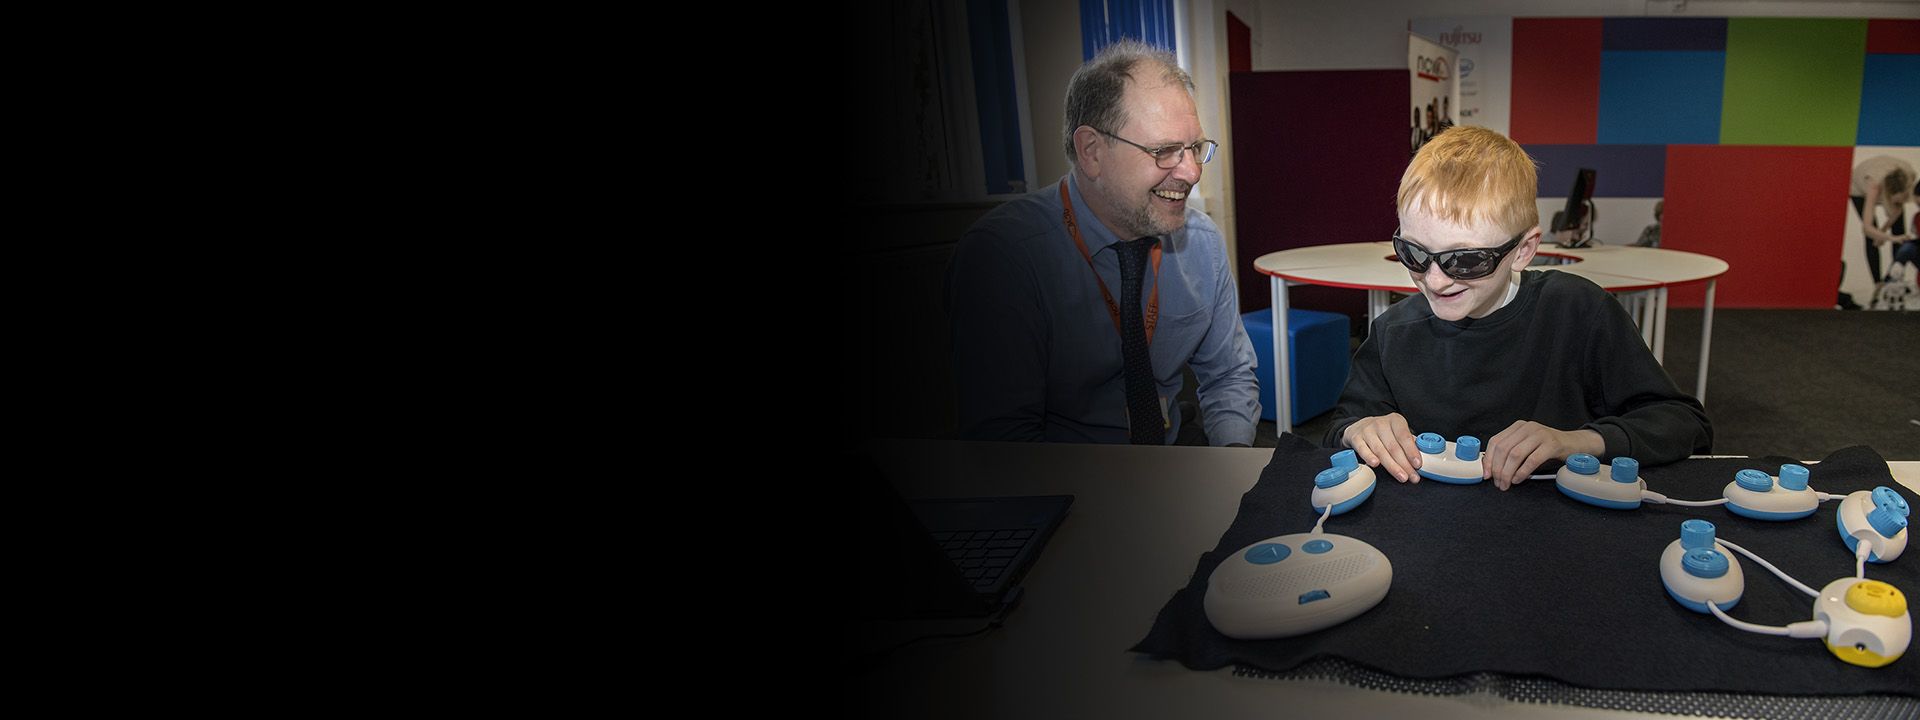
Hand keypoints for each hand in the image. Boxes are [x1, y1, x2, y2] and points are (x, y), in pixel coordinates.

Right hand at [1343, 413, 1420, 482]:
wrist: (1360, 427)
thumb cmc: (1384, 432)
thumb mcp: (1398, 432)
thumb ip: (1409, 442)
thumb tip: (1421, 456)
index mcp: (1395, 420)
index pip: (1404, 437)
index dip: (1412, 451)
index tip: (1418, 464)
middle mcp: (1381, 423)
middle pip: (1394, 447)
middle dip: (1405, 464)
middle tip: (1412, 477)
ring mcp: (1368, 431)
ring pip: (1381, 451)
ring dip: (1392, 466)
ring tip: (1401, 477)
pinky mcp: (1356, 438)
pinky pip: (1363, 449)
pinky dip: (1369, 457)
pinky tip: (1376, 464)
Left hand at [1483, 421, 1604, 489]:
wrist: (1574, 444)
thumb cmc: (1548, 447)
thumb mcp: (1527, 445)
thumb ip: (1511, 452)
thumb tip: (1492, 469)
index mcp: (1518, 427)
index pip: (1495, 441)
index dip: (1489, 459)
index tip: (1486, 474)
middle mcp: (1527, 427)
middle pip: (1503, 449)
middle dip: (1498, 469)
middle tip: (1498, 483)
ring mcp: (1540, 434)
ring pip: (1515, 455)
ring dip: (1508, 473)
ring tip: (1507, 484)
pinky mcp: (1552, 444)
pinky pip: (1532, 460)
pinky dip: (1522, 472)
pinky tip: (1518, 479)